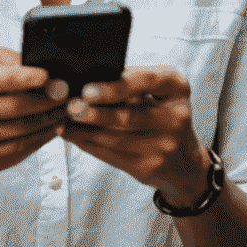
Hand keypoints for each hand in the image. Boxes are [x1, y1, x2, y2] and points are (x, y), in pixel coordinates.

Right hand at [0, 47, 66, 188]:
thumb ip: (4, 62)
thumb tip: (40, 63)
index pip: (6, 79)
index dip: (34, 78)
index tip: (55, 76)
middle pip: (21, 106)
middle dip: (52, 100)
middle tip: (72, 92)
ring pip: (25, 129)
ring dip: (52, 119)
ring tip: (68, 109)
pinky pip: (20, 149)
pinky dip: (41, 138)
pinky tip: (53, 128)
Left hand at [64, 67, 210, 207]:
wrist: (183, 161)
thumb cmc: (165, 115)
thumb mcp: (162, 92)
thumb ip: (135, 83)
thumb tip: (93, 78)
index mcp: (178, 88)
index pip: (148, 81)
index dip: (117, 86)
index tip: (87, 89)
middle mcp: (176, 117)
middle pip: (129, 115)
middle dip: (94, 113)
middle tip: (70, 107)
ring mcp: (163, 146)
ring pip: (114, 138)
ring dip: (85, 130)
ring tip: (63, 121)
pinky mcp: (147, 168)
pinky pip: (110, 155)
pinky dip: (88, 144)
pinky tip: (74, 136)